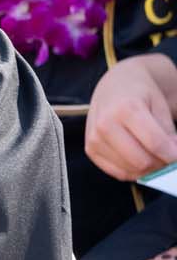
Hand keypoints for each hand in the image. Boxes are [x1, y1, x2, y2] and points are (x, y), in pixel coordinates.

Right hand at [86, 53, 176, 179]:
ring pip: (130, 170)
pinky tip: (140, 160)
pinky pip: (118, 173)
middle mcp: (105, 124)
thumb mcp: (159, 107)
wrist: (115, 85)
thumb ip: (167, 133)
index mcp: (126, 108)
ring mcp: (95, 138)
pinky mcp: (90, 149)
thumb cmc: (140, 95)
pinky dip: (134, 172)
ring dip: (148, 170)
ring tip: (154, 156)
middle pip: (142, 161)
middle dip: (161, 165)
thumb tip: (173, 160)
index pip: (155, 143)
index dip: (172, 156)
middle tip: (168, 158)